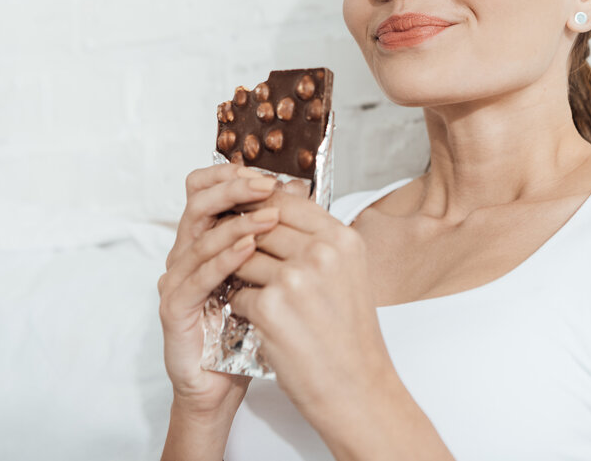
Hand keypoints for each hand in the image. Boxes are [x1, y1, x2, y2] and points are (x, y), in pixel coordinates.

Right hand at [157, 163, 281, 416]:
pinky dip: (225, 260)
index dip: (230, 176)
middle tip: (267, 184)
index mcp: (203, 241)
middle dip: (234, 189)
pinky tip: (249, 250)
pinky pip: (199, 277)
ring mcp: (176, 280)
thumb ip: (270, 237)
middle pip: (198, 204)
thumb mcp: (264, 276)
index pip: (205, 192)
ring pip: (200, 238)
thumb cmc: (245, 330)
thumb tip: (297, 193)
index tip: (267, 171)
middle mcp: (184, 255)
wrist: (222, 385)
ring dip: (237, 224)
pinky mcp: (174, 308)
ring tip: (270, 216)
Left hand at [228, 190, 394, 425]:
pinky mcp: (271, 308)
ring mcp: (295, 279)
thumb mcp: (348, 274)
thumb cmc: (350, 336)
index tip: (245, 214)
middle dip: (243, 240)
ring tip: (254, 292)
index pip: (287, 201)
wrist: (357, 389)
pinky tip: (259, 321)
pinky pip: (237, 295)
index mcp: (341, 239)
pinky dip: (241, 307)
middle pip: (261, 226)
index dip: (260, 206)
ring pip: (243, 258)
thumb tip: (278, 211)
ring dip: (241, 275)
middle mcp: (321, 253)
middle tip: (233, 251)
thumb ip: (317, 242)